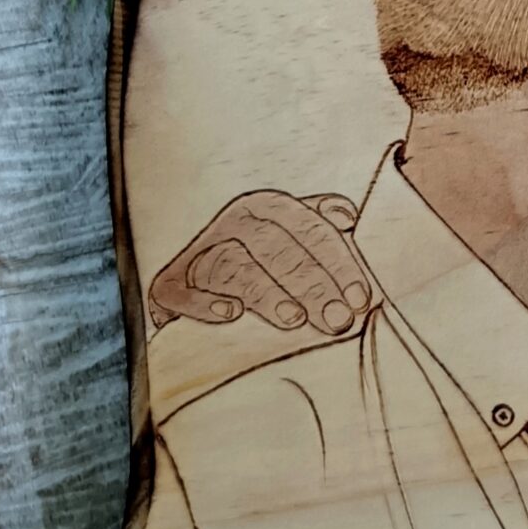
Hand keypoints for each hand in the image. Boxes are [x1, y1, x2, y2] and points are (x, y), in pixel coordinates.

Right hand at [146, 190, 373, 334]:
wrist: (195, 286)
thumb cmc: (259, 262)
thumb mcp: (291, 237)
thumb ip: (320, 226)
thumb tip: (347, 215)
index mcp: (267, 208)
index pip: (308, 230)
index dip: (338, 263)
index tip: (360, 298)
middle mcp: (232, 224)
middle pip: (276, 250)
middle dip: (312, 286)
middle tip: (339, 320)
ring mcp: (197, 255)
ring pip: (234, 268)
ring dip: (266, 293)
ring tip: (294, 319)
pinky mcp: (167, 287)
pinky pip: (178, 292)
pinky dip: (203, 303)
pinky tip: (230, 314)